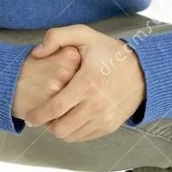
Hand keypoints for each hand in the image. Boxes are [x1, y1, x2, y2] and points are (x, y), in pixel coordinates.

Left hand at [22, 24, 145, 141]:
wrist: (143, 70)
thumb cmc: (109, 52)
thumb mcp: (84, 35)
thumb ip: (56, 37)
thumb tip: (36, 53)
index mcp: (87, 83)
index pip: (55, 108)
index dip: (38, 115)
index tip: (29, 117)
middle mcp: (97, 104)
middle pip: (61, 128)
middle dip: (47, 124)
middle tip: (42, 116)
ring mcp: (105, 118)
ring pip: (71, 136)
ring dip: (60, 129)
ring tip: (56, 117)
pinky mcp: (110, 126)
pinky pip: (84, 137)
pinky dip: (74, 131)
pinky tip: (71, 118)